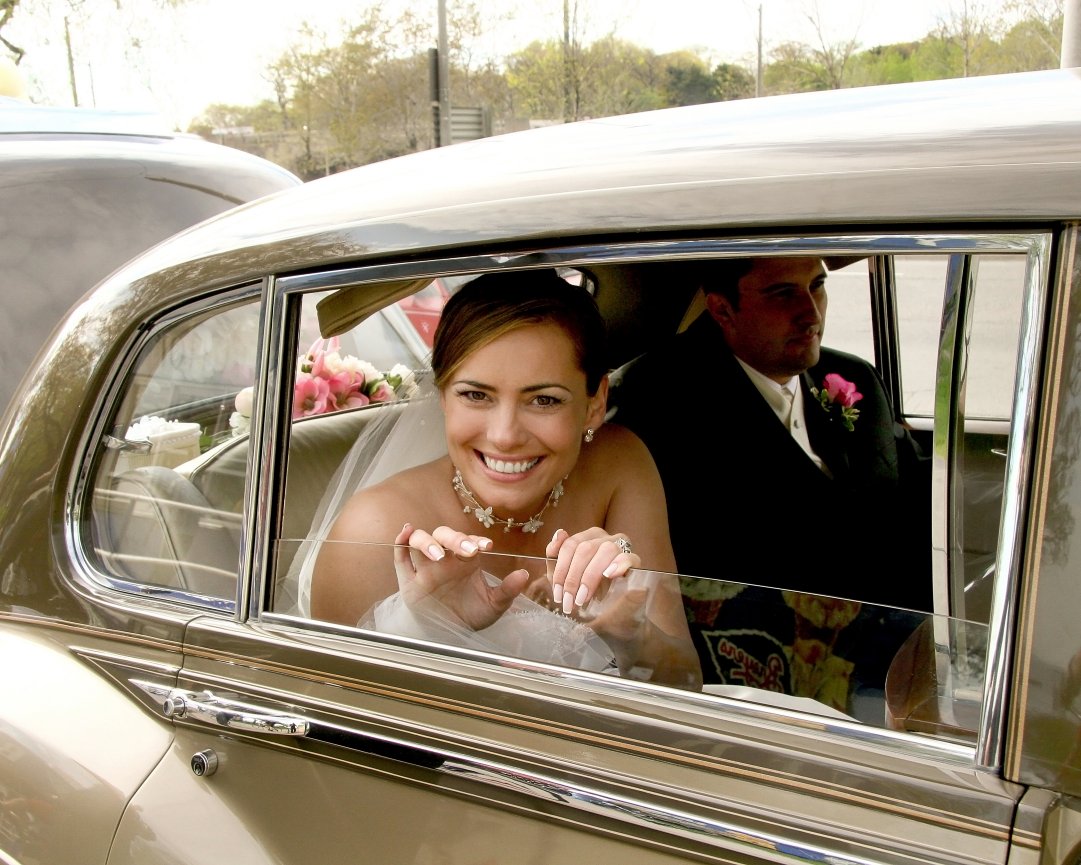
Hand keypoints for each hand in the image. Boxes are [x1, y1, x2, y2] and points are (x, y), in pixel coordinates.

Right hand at [393, 523, 528, 630]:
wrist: (448, 635)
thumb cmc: (470, 615)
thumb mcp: (493, 605)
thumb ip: (507, 590)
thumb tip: (524, 575)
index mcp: (465, 561)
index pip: (468, 542)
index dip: (475, 541)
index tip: (486, 547)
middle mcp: (444, 559)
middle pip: (444, 535)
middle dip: (455, 539)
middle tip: (467, 551)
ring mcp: (424, 566)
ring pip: (420, 540)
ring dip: (427, 542)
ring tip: (437, 555)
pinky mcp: (408, 579)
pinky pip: (400, 556)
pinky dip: (400, 542)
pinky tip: (405, 533)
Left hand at [545, 528, 638, 614]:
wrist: (610, 614)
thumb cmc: (586, 592)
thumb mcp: (566, 578)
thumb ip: (556, 557)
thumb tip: (560, 532)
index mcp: (587, 538)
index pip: (570, 545)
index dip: (561, 570)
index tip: (557, 594)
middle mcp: (604, 538)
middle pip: (585, 548)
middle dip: (573, 578)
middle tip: (569, 601)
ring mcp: (621, 547)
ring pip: (606, 550)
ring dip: (591, 576)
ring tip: (584, 598)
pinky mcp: (635, 561)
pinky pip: (629, 557)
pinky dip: (618, 564)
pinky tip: (609, 575)